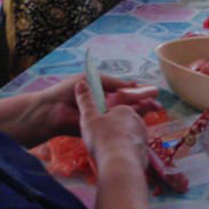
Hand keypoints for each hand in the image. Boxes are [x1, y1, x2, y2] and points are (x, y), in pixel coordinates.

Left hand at [31, 74, 162, 138]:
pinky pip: (117, 124)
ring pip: (126, 113)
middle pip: (129, 102)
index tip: (153, 92)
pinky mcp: (100, 128)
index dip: (139, 91)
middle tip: (158, 103)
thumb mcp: (91, 80)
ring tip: (154, 109)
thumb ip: (112, 83)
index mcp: (103, 91)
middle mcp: (105, 104)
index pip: (125, 90)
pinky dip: (130, 122)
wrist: (51, 111)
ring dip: (141, 111)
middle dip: (144, 102)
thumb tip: (132, 83)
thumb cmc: (66, 92)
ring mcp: (104, 116)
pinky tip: (141, 119)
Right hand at [75, 81, 147, 171]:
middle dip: (113, 130)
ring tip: (106, 152)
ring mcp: (142, 137)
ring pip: (128, 137)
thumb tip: (81, 84)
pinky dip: (125, 154)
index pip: (115, 110)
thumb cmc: (103, 139)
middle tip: (100, 140)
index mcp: (125, 110)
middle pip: (122, 123)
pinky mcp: (144, 153)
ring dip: (119, 142)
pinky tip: (115, 161)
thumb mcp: (89, 117)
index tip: (97, 126)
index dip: (104, 118)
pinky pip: (133, 151)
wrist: (119, 165)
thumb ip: (85, 100)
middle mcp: (138, 121)